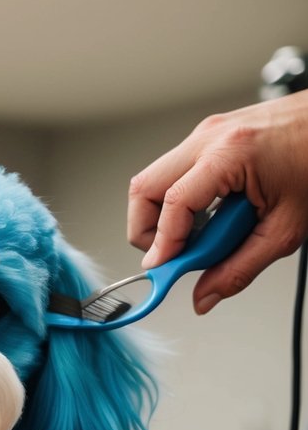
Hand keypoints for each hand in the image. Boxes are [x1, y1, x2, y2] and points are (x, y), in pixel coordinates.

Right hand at [127, 91, 307, 312]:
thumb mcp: (285, 228)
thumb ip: (240, 268)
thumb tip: (205, 294)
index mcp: (230, 153)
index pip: (173, 204)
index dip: (162, 245)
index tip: (164, 272)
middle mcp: (210, 138)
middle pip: (144, 188)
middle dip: (146, 230)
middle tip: (171, 257)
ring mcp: (207, 134)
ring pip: (155, 181)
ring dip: (166, 218)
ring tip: (200, 239)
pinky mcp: (210, 138)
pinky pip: (177, 175)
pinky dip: (183, 204)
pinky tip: (211, 219)